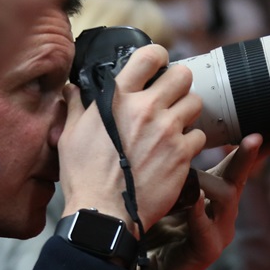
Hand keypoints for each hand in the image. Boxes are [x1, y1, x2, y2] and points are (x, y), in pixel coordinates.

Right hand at [59, 44, 206, 235]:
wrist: (103, 213)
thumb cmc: (83, 175)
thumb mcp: (70, 134)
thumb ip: (76, 106)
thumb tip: (72, 89)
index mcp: (118, 97)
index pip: (150, 55)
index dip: (158, 57)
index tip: (157, 66)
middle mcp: (146, 109)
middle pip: (183, 75)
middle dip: (178, 84)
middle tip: (169, 97)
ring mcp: (167, 131)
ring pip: (195, 103)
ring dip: (186, 111)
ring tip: (173, 124)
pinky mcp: (182, 155)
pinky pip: (199, 136)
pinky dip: (191, 141)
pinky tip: (176, 150)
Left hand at [143, 133, 268, 269]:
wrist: (143, 269)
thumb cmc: (152, 226)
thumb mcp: (165, 191)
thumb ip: (175, 170)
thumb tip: (171, 132)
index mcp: (214, 195)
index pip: (237, 166)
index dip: (254, 148)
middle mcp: (222, 212)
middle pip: (238, 177)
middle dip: (247, 156)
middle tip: (256, 137)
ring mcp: (219, 231)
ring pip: (225, 198)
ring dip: (214, 180)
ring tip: (202, 170)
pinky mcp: (208, 250)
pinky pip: (204, 227)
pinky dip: (198, 212)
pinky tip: (196, 199)